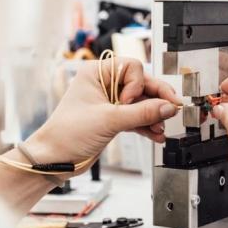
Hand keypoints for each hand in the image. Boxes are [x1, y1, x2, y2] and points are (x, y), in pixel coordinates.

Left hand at [23, 58, 181, 167]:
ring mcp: (111, 101)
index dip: (137, 84)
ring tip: (161, 127)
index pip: (132, 68)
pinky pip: (137, 117)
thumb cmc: (67, 133)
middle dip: (156, 100)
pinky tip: (156, 134)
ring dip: (153, 115)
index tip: (132, 102)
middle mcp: (106, 84)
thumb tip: (168, 107)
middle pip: (141, 85)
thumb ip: (142, 113)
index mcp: (98, 73)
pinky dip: (147, 125)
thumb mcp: (109, 120)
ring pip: (142, 102)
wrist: (55, 159)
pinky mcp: (115, 118)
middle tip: (172, 109)